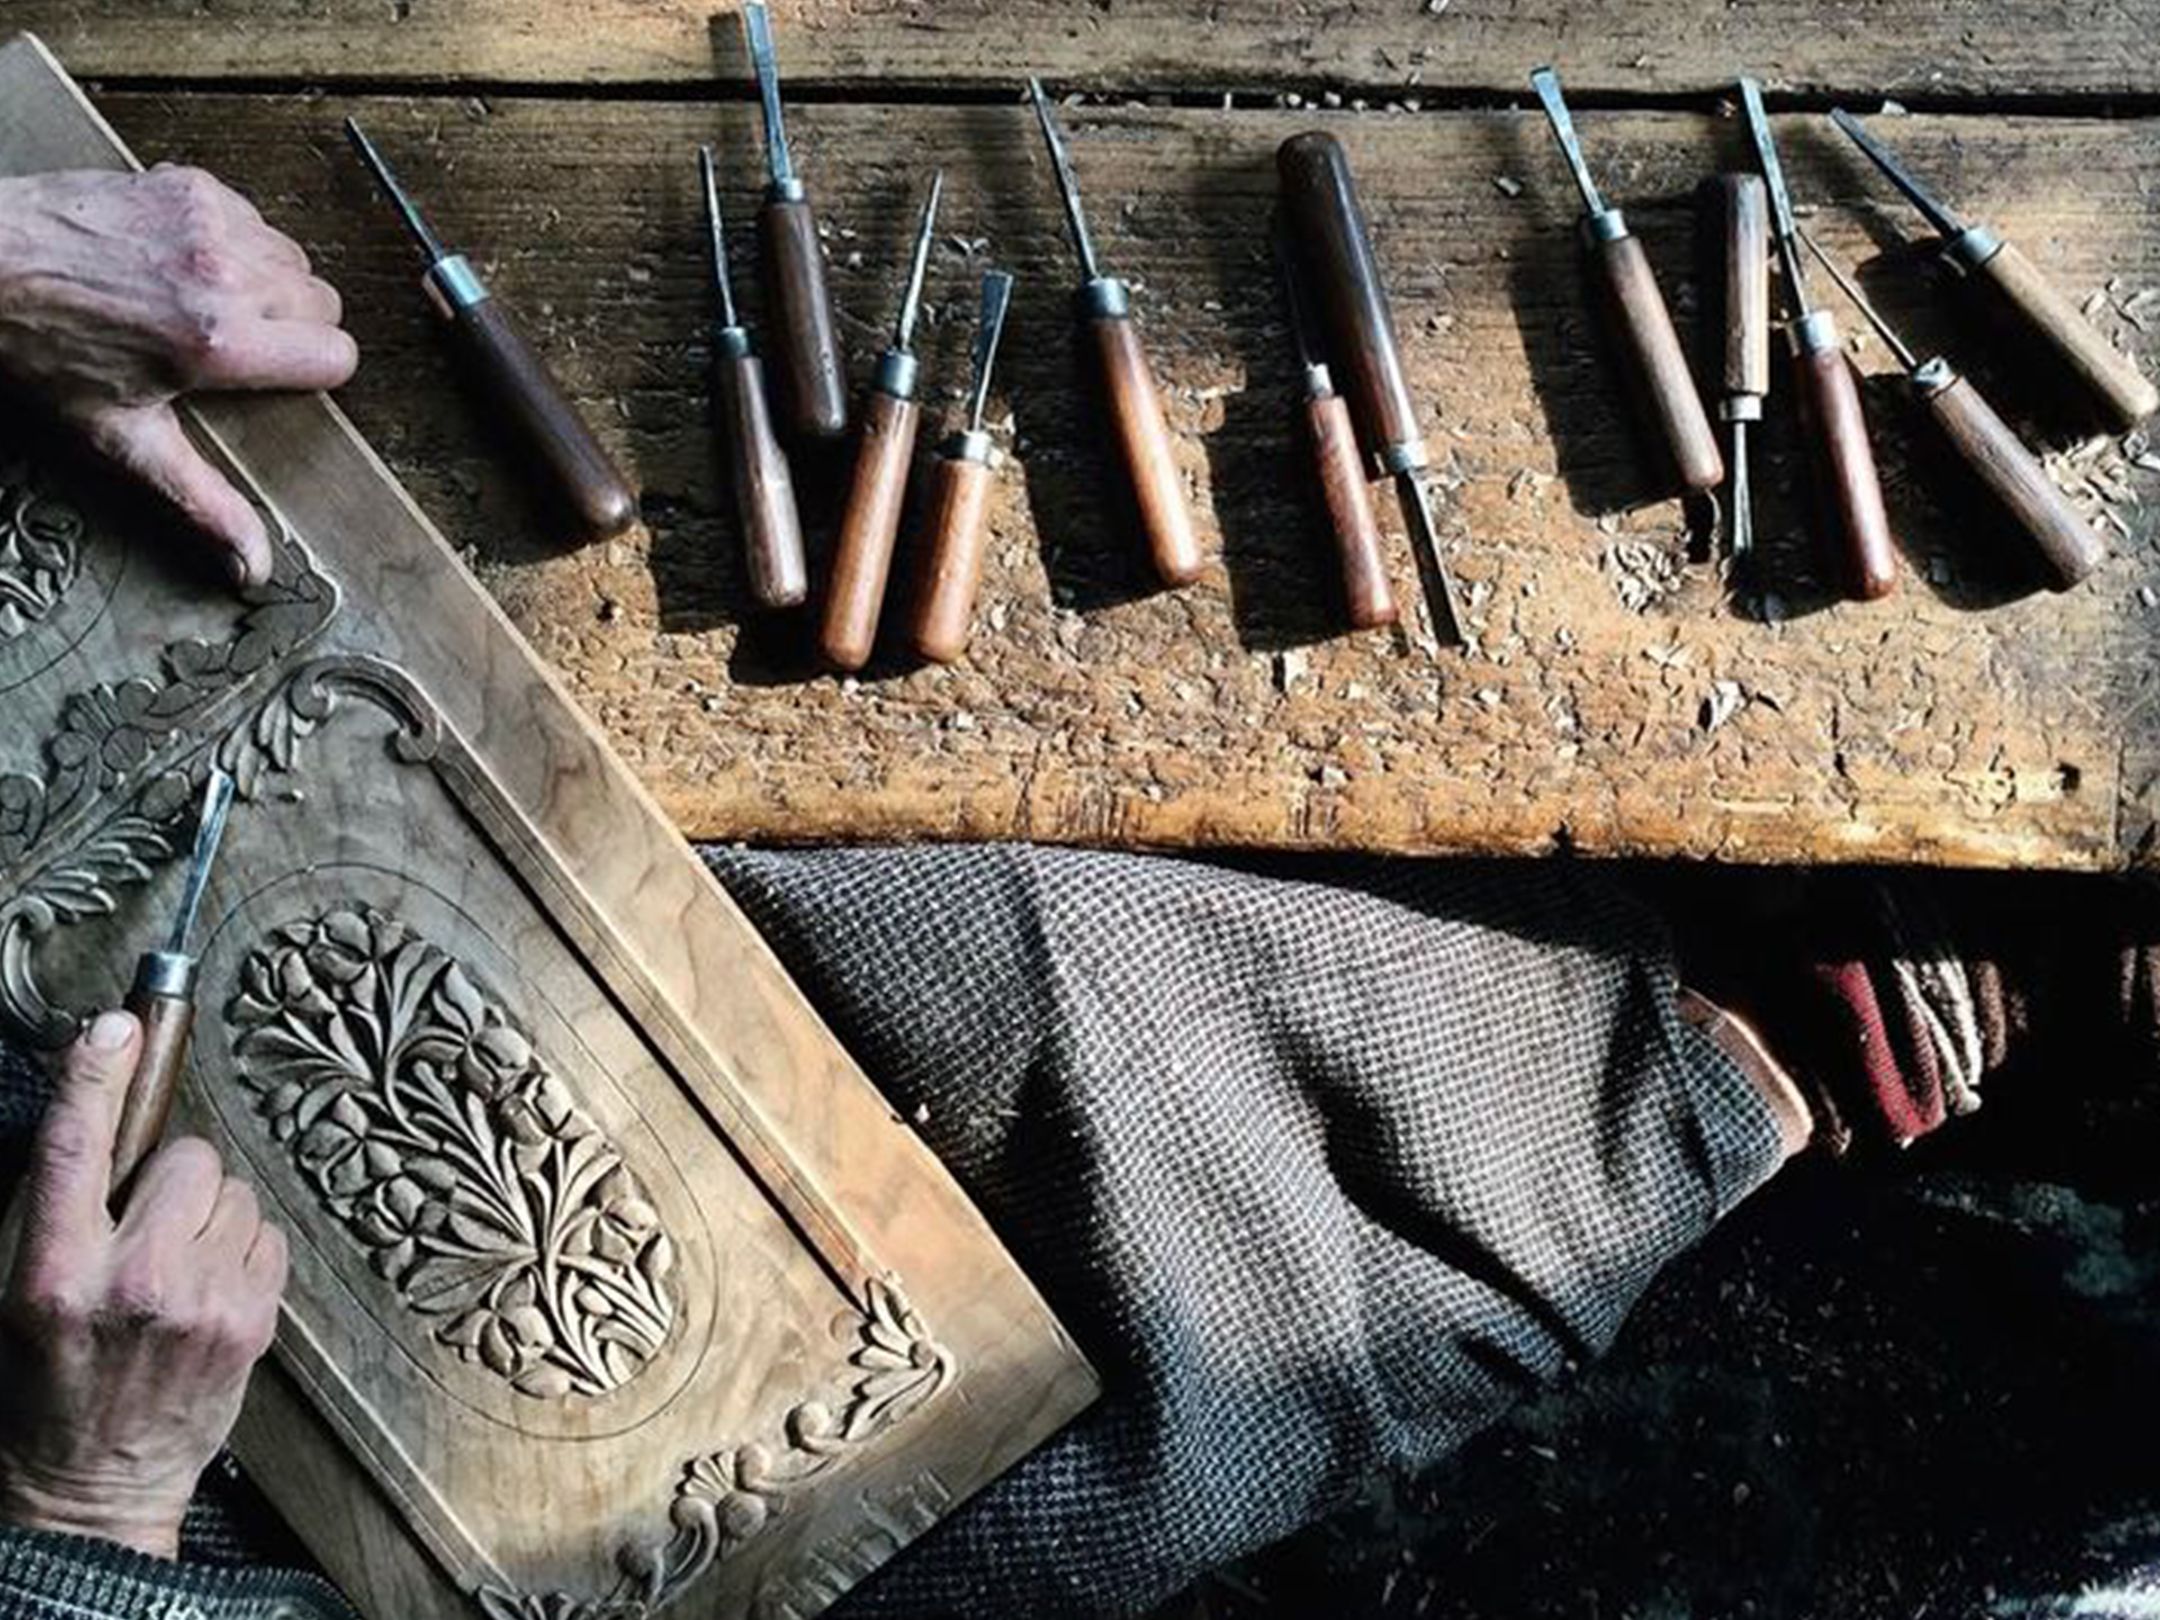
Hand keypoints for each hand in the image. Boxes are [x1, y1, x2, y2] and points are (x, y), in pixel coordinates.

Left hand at [0, 165, 358, 587]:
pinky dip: (233, 239)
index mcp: (219, 343)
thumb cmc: (42, 348)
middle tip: (235, 342)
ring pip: (294, 260)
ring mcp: (210, 223)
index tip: (275, 377)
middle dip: (292, 326)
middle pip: (324, 304)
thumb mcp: (123, 439)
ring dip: (268, 280)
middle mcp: (225, 276)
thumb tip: (253, 566)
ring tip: (208, 299)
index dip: (312, 372)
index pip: (336, 356)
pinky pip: (255, 219)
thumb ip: (201, 500)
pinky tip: (185, 260)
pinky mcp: (191, 186)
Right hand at [0, 1010, 288, 1558]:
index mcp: (54, 1272)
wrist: (94, 1485)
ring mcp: (202, 1302)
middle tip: (141, 1227)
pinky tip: (206, 1287)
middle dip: (167, 1177)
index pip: (75, 1149)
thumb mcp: (19, 1288)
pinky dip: (241, 1248)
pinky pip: (266, 1233)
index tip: (116, 1027)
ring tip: (172, 1268)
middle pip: (184, 1156)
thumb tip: (104, 1103)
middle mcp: (133, 1282)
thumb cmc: (48, 1384)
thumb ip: (61, 1204)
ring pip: (233, 1192)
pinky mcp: (253, 1320)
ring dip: (207, 1214)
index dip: (96, 1076)